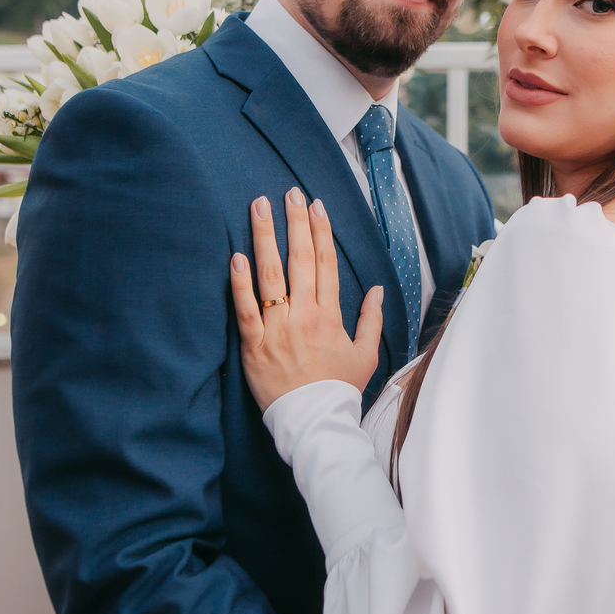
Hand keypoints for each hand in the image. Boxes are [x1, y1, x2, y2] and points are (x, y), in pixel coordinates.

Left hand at [230, 190, 384, 412]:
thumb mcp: (365, 355)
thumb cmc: (339, 388)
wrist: (314, 420)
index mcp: (330, 315)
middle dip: (294, 222)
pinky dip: (240, 283)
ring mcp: (278, 328)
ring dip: (264, 237)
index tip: (315, 206)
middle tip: (288, 193)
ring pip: (270, 275)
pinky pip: (246, 308)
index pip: (324, 263)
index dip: (320, 231)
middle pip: (299, 259)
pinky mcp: (254, 344)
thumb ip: (372, 320)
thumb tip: (378, 290)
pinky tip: (236, 256)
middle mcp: (304, 315)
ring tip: (258, 207)